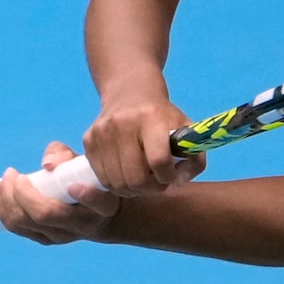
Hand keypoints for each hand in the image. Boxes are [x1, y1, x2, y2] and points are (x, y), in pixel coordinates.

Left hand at [0, 141, 124, 245]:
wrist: (98, 215)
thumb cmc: (90, 180)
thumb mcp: (87, 164)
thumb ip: (66, 156)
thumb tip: (46, 165)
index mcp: (103, 206)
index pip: (96, 203)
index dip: (85, 195)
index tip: (72, 185)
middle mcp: (81, 225)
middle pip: (45, 214)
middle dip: (21, 192)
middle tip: (12, 173)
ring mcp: (61, 236)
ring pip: (25, 223)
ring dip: (5, 200)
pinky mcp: (45, 240)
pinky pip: (16, 228)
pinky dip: (1, 209)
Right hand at [81, 95, 202, 196]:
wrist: (130, 93)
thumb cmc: (163, 117)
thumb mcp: (187, 131)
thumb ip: (194, 160)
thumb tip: (177, 182)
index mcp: (152, 117)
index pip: (159, 160)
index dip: (167, 176)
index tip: (170, 175)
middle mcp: (123, 122)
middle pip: (136, 178)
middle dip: (150, 188)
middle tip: (156, 182)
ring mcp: (102, 131)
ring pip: (117, 183)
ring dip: (133, 189)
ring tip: (142, 178)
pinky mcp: (88, 139)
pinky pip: (102, 178)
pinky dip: (116, 183)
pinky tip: (126, 172)